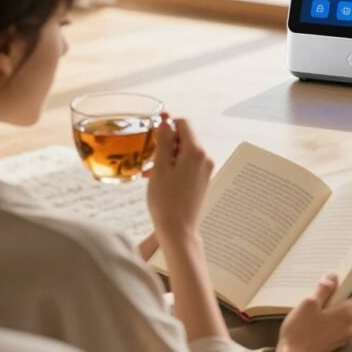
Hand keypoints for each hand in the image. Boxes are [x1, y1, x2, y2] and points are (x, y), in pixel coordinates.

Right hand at [146, 117, 213, 241]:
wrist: (178, 230)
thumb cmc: (166, 199)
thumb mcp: (160, 167)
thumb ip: (163, 141)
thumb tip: (165, 121)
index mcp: (195, 151)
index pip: (184, 124)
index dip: (167, 124)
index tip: (152, 132)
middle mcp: (204, 158)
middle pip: (184, 138)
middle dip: (164, 143)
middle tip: (147, 155)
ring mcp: (204, 169)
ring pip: (183, 152)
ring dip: (165, 155)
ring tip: (148, 169)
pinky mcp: (201, 180)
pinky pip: (186, 164)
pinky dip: (172, 166)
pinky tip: (156, 177)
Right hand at [277, 274, 351, 351]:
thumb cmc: (301, 330)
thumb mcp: (310, 303)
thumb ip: (324, 289)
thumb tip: (334, 277)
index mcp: (348, 313)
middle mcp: (350, 326)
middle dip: (347, 291)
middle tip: (334, 280)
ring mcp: (343, 337)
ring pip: (346, 314)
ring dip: (338, 303)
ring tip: (322, 295)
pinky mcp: (335, 343)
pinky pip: (339, 324)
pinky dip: (333, 315)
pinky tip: (318, 312)